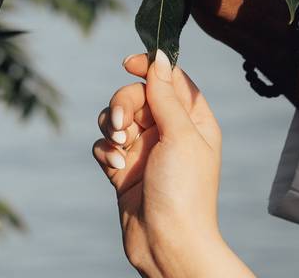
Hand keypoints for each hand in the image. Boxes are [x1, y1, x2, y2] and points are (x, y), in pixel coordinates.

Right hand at [92, 50, 253, 277]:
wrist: (167, 242)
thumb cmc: (185, 190)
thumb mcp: (180, 135)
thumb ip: (166, 94)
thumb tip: (159, 56)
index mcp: (194, 119)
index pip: (170, 78)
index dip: (149, 67)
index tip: (127, 63)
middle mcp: (170, 131)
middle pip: (137, 95)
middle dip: (124, 104)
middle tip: (123, 125)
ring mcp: (145, 150)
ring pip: (116, 117)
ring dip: (111, 127)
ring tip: (119, 148)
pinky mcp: (124, 169)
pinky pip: (105, 144)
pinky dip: (105, 151)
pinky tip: (115, 167)